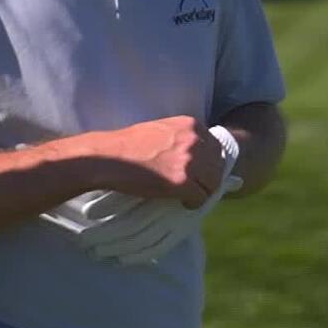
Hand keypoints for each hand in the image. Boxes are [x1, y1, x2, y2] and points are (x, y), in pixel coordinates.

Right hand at [81, 126, 242, 265]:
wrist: (109, 157)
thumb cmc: (129, 144)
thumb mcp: (161, 129)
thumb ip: (182, 137)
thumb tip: (198, 155)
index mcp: (191, 124)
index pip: (216, 147)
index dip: (209, 163)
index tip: (198, 172)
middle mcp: (195, 140)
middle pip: (218, 166)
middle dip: (208, 178)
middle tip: (194, 187)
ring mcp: (190, 161)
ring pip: (213, 184)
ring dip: (203, 192)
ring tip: (188, 196)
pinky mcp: (182, 182)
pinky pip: (201, 197)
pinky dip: (193, 203)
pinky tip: (182, 202)